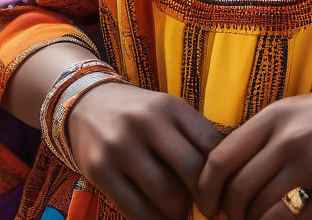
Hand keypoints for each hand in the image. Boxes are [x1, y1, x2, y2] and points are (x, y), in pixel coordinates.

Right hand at [67, 82, 222, 219]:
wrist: (87, 103)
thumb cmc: (140, 114)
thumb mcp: (168, 111)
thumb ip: (193, 136)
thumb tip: (225, 178)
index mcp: (170, 106)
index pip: (211, 144)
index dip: (221, 174)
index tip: (221, 191)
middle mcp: (146, 121)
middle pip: (190, 170)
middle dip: (202, 198)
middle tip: (204, 208)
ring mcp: (121, 145)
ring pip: (164, 194)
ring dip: (177, 213)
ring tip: (178, 213)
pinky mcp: (100, 169)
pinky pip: (133, 208)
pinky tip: (157, 218)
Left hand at [197, 75, 311, 219]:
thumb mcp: (295, 110)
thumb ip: (262, 135)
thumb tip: (223, 173)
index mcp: (274, 115)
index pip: (220, 159)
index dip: (205, 189)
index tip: (207, 205)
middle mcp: (289, 138)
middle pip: (238, 190)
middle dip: (231, 214)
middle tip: (237, 219)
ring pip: (262, 212)